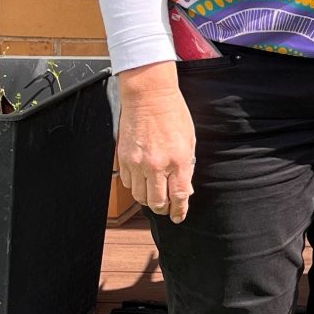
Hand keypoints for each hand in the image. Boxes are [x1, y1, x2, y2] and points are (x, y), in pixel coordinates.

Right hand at [116, 62, 196, 222]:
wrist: (149, 96)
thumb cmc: (173, 114)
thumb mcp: (189, 141)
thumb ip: (187, 166)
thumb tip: (184, 188)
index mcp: (178, 160)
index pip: (179, 196)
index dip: (179, 211)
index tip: (178, 217)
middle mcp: (157, 165)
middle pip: (157, 202)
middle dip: (163, 209)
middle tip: (166, 208)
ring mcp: (138, 163)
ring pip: (140, 196)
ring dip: (148, 199)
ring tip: (153, 193)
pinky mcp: (124, 159)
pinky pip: (128, 183)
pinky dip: (135, 185)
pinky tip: (142, 179)